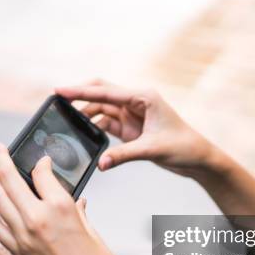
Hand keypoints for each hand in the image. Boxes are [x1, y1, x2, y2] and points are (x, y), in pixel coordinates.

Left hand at [0, 142, 133, 254]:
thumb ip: (78, 212)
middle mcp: (36, 220)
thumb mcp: (92, 231)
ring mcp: (22, 238)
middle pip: (9, 180)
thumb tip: (74, 202)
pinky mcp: (17, 254)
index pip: (41, 173)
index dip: (40, 162)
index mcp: (61, 209)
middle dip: (0, 159)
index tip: (41, 160)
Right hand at [56, 79, 215, 177]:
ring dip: (85, 113)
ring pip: (101, 108)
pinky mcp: (130, 128)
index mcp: (143, 97)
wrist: (198, 158)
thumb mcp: (152, 150)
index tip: (60, 90)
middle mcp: (135, 102)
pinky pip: (106, 123)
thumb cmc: (184, 146)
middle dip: (79, 95)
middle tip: (56, 99)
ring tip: (64, 119)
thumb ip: (124, 156)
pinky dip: (93, 127)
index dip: (81, 91)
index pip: (106, 91)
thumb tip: (101, 163)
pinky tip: (81, 131)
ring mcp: (132, 114)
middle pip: (101, 92)